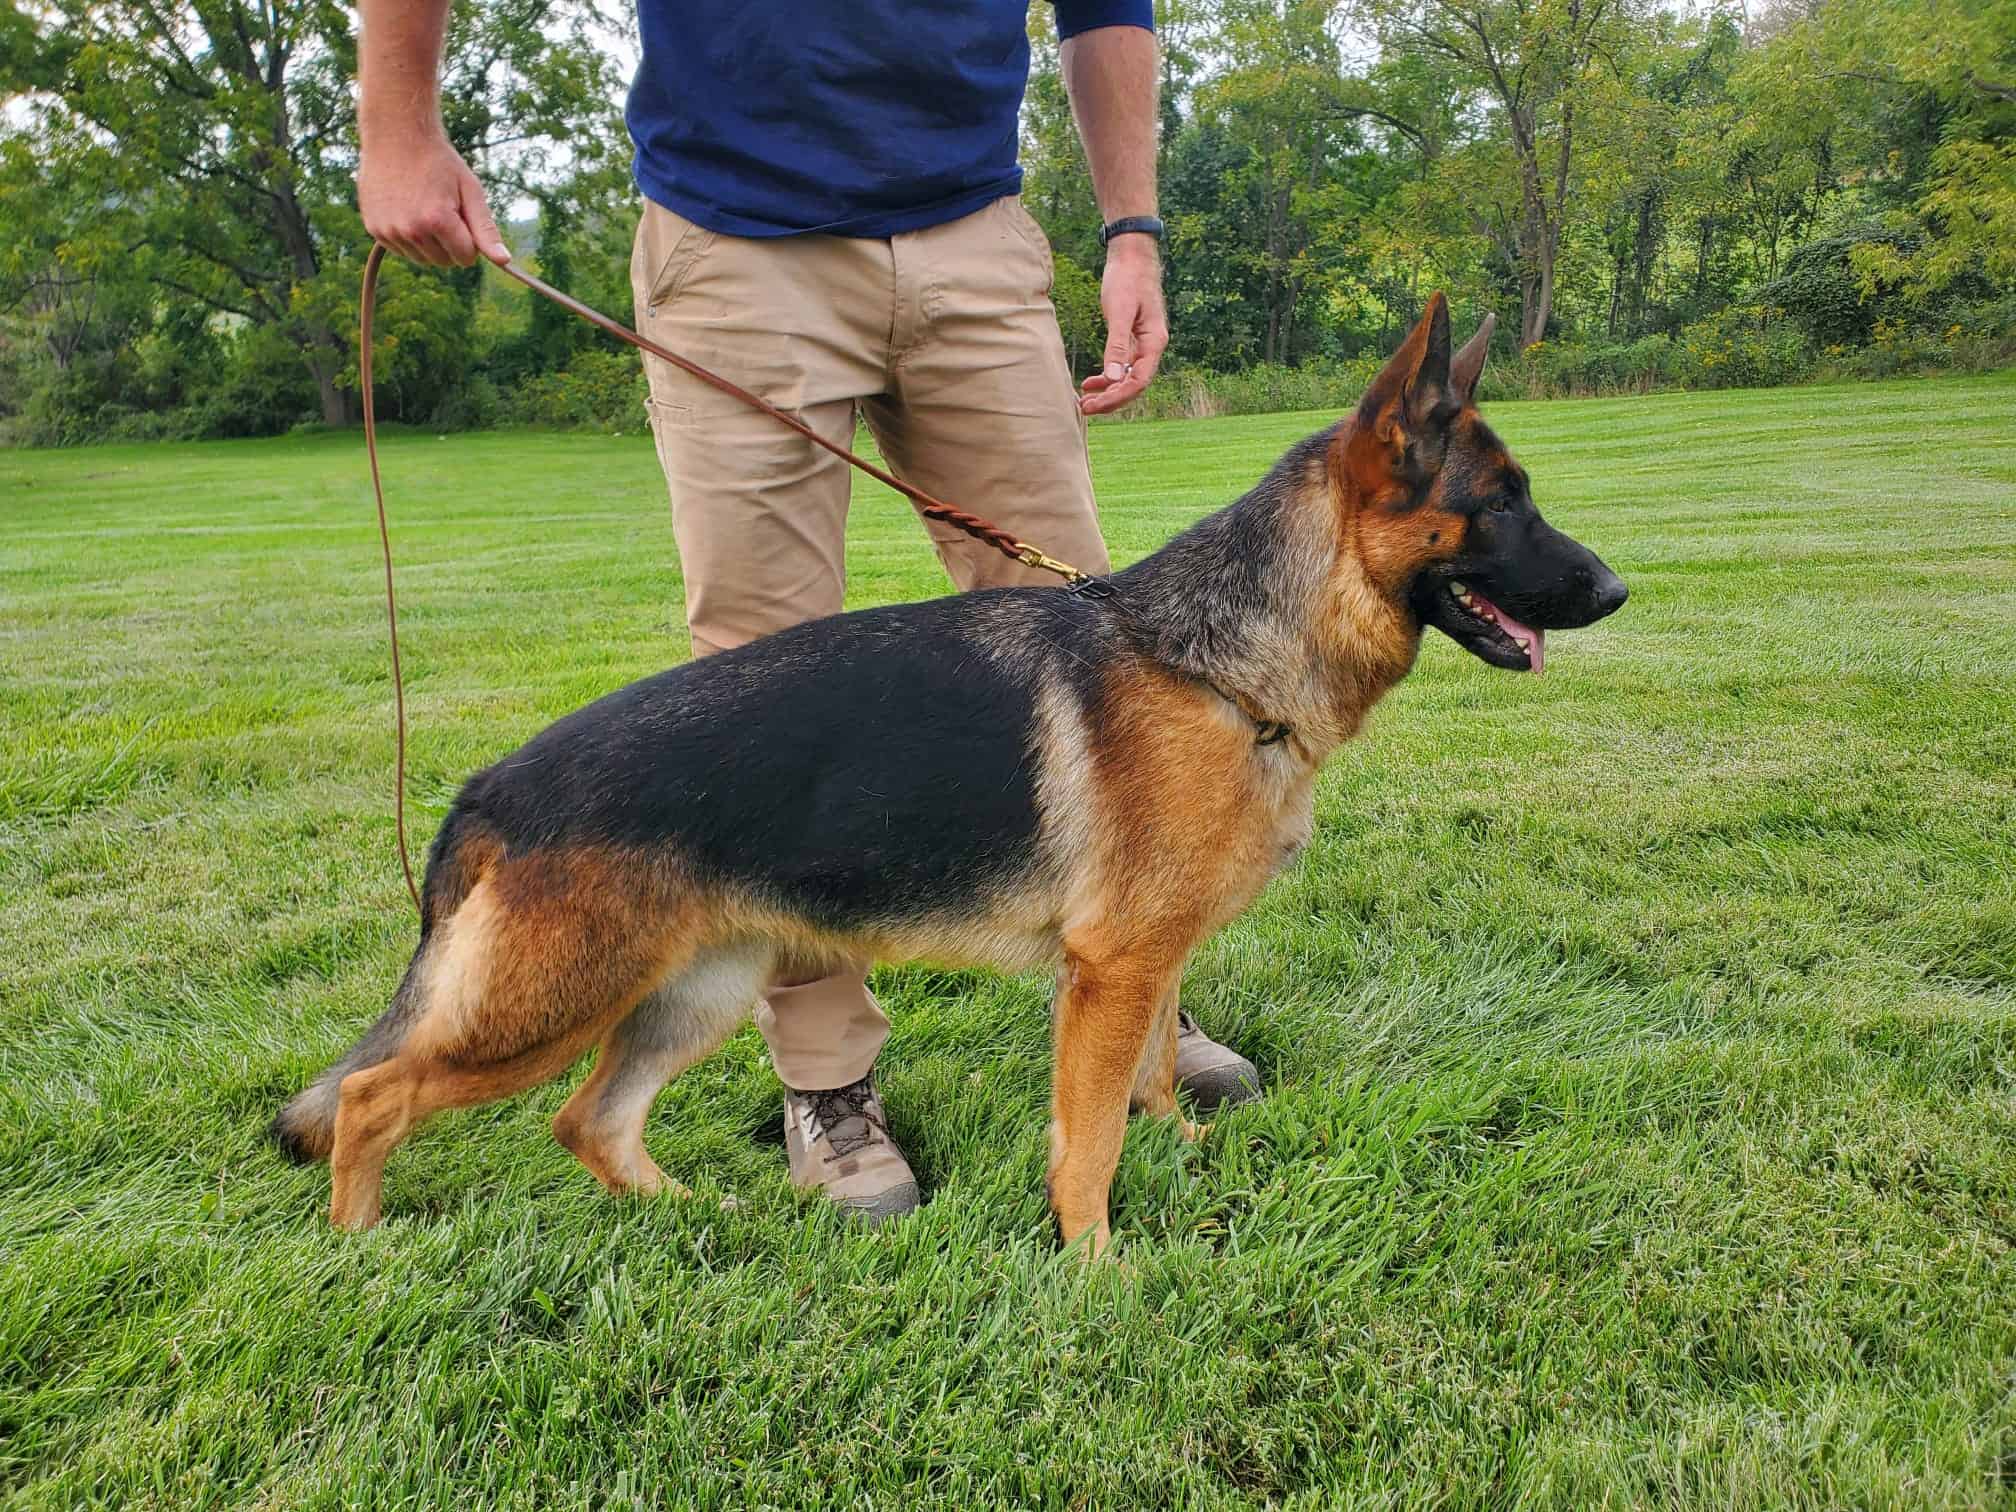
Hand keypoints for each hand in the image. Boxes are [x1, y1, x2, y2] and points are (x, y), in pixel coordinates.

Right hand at [360, 130, 509, 268]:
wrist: (396, 135)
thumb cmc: (439, 161)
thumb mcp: (470, 190)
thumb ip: (486, 229)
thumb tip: (504, 261)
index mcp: (437, 221)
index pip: (466, 258)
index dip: (470, 240)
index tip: (463, 216)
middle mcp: (410, 230)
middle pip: (444, 262)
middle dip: (451, 243)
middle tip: (443, 209)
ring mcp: (389, 231)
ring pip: (423, 259)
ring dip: (430, 243)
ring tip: (425, 208)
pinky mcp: (374, 229)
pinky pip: (402, 251)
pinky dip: (409, 239)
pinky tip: (408, 211)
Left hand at [1079, 237, 1167, 415]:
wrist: (1131, 256)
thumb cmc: (1127, 279)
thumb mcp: (1120, 312)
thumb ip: (1117, 346)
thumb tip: (1113, 378)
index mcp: (1154, 342)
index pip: (1138, 382)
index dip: (1116, 397)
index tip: (1094, 405)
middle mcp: (1152, 347)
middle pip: (1134, 385)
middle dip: (1110, 400)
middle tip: (1084, 409)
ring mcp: (1143, 344)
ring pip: (1127, 378)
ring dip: (1108, 391)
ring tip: (1085, 401)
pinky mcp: (1132, 338)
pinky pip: (1122, 366)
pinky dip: (1107, 377)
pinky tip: (1090, 382)